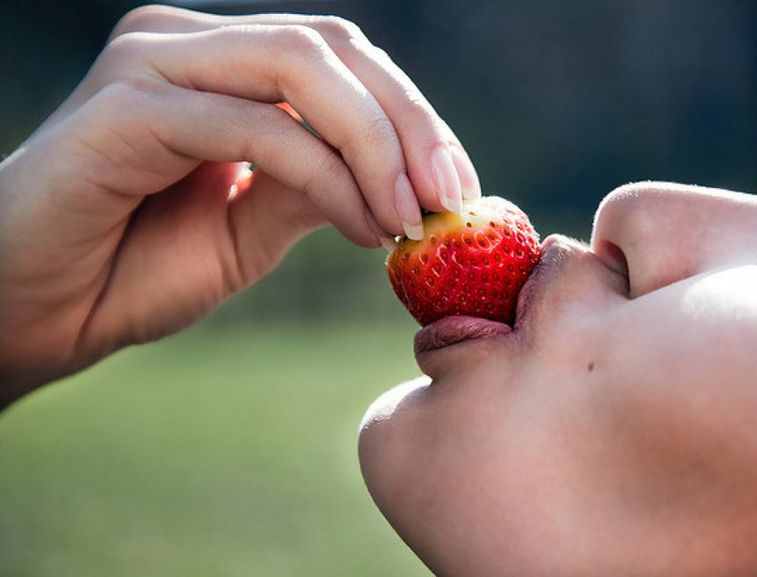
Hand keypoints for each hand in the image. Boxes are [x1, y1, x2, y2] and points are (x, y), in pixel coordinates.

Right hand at [0, 5, 480, 403]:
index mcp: (218, 63)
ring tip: (408, 220)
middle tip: (451, 200)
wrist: (37, 314)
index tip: (457, 188)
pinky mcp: (124, 108)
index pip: (340, 57)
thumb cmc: (136, 271)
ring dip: (375, 146)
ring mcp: (150, 64)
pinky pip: (255, 127)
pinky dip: (324, 176)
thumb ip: (315, 186)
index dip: (412, 115)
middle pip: (332, 46)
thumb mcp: (252, 228)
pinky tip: (359, 227)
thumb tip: (398, 178)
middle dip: (409, 123)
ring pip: (301, 69)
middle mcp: (184, 43)